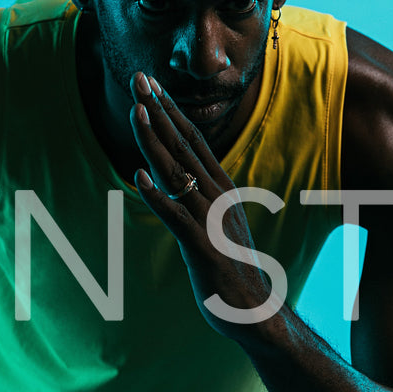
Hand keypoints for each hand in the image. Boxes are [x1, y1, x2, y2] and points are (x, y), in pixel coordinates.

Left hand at [127, 71, 282, 341]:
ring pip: (177, 172)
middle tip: (138, 78)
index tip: (152, 86)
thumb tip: (170, 181)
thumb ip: (197, 201)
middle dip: (158, 110)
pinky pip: (175, 217)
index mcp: (221, 189)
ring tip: (135, 112)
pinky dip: (157, 197)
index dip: (170, 111)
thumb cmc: (233, 271)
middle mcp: (217, 197)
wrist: (257, 312)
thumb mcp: (216, 225)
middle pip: (183, 145)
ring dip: (154, 141)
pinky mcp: (202, 246)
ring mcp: (210, 220)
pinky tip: (138, 178)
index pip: (193, 141)